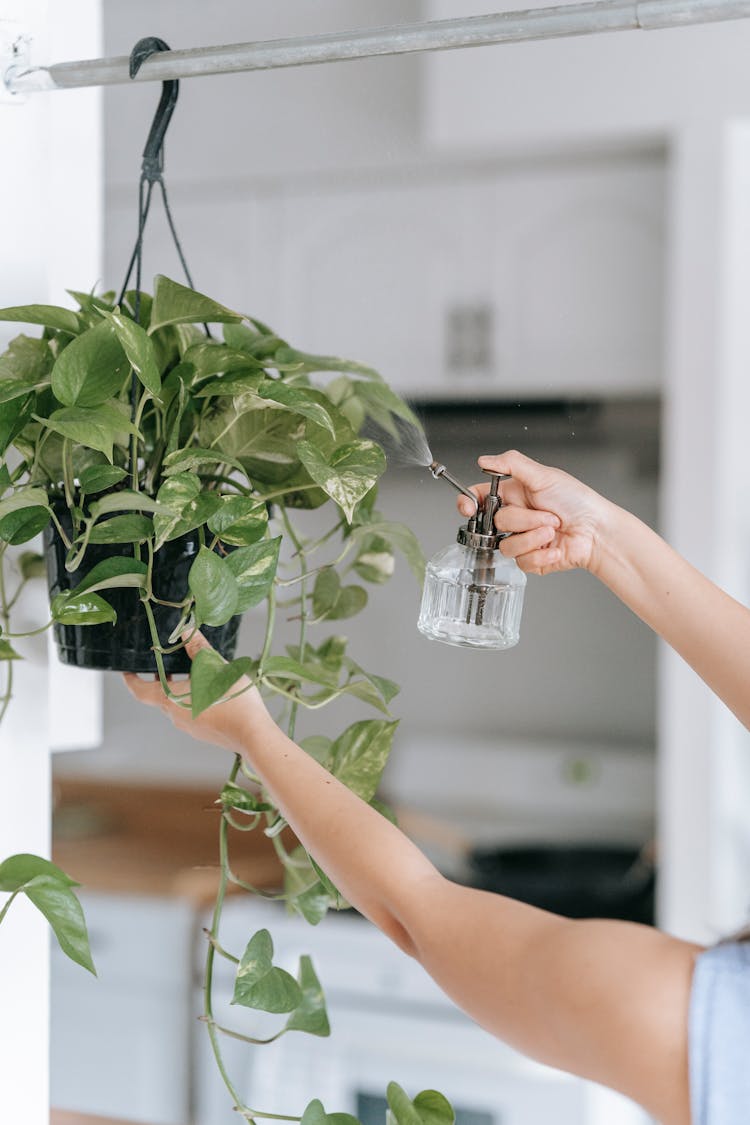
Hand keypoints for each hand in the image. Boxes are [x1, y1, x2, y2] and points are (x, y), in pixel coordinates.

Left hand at [124, 630, 271, 757]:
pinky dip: (193, 699)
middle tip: (166, 662)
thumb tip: (186, 631)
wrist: (252, 734)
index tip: (127, 671)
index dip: (131, 679)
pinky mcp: (204, 732)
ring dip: (180, 688)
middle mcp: (175, 715)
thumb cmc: (230, 699)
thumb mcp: (214, 666)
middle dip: (162, 678)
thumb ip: (198, 648)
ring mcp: (190, 726)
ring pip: (178, 703)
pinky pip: (191, 711)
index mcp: (170, 699)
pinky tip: (211, 689)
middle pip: (160, 695)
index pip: (139, 690)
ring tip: (195, 671)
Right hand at [458, 450, 611, 575]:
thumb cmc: (577, 501)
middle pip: (494, 523)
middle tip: (546, 515)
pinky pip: (521, 562)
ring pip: (506, 546)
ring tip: (553, 529)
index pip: (479, 499)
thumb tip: (484, 460)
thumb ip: (511, 464)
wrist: (596, 531)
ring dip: (533, 537)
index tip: (469, 508)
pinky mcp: (530, 560)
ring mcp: (521, 540)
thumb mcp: (544, 476)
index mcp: (513, 495)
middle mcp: (515, 518)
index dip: (468, 504)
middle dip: (523, 520)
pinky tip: (555, 546)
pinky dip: (541, 553)